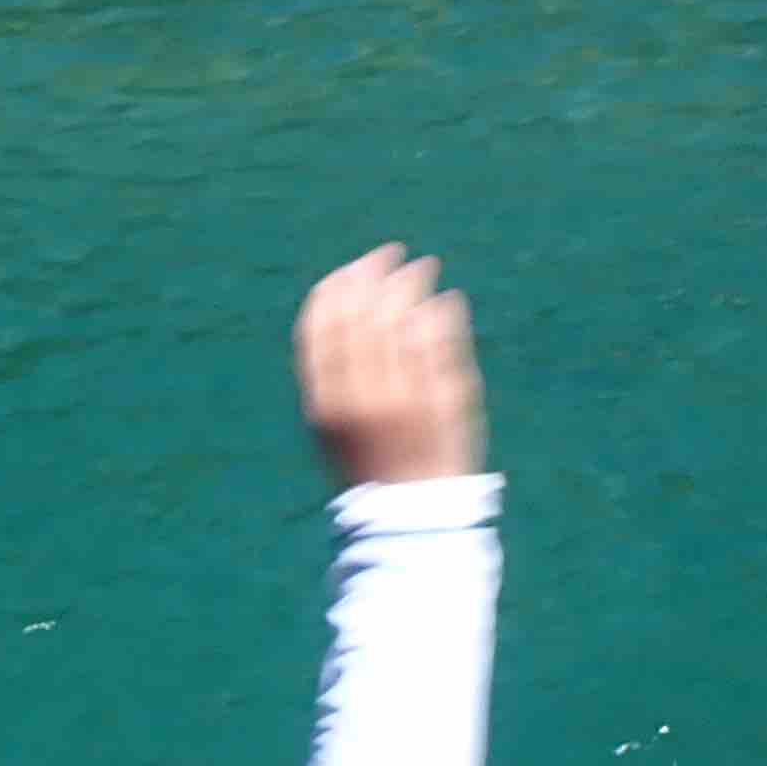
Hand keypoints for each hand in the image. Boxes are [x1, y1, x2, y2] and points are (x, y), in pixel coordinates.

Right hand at [297, 245, 484, 487]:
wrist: (408, 511)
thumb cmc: (366, 461)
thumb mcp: (328, 422)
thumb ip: (329, 370)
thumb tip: (341, 300)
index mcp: (322, 402)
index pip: (322, 326)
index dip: (337, 287)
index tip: (353, 267)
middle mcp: (359, 397)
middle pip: (363, 315)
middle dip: (376, 274)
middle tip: (392, 254)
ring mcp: (403, 398)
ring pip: (403, 320)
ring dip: (413, 284)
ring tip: (424, 268)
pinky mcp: (443, 400)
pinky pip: (440, 340)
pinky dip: (442, 312)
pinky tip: (444, 302)